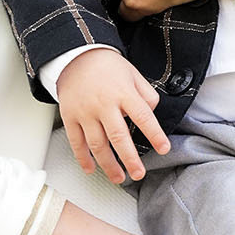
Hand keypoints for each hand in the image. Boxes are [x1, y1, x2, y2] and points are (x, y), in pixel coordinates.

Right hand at [56, 47, 170, 185]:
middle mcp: (104, 104)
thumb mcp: (133, 75)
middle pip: (118, 136)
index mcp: (123, 93)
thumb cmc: (107, 67)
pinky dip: (83, 158)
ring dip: (108, 165)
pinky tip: (91, 169)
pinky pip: (76, 142)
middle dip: (130, 159)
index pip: (143, 116)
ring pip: (97, 144)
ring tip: (119, 178)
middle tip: (139, 174)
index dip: (155, 134)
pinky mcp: (70, 117)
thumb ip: (146, 95)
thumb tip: (152, 114)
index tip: (164, 149)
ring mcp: (85, 112)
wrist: (76, 56)